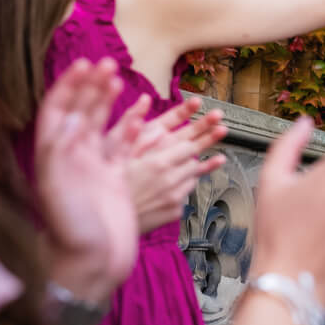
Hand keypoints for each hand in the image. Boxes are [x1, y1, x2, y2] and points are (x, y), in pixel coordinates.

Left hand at [33, 59, 140, 300]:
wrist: (92, 264)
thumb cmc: (71, 231)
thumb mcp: (58, 189)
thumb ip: (61, 153)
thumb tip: (67, 119)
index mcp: (54, 158)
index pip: (58, 111)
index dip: (68, 86)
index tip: (83, 65)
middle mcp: (72, 159)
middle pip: (81, 112)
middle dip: (92, 86)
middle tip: (108, 63)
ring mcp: (94, 169)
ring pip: (103, 126)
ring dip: (110, 102)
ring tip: (120, 79)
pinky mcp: (114, 181)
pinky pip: (123, 148)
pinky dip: (130, 129)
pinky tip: (140, 115)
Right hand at [114, 96, 228, 233]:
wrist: (102, 223)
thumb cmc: (102, 182)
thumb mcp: (112, 149)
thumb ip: (132, 125)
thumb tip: (144, 100)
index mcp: (157, 162)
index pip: (188, 142)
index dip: (202, 128)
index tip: (216, 118)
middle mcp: (169, 180)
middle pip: (195, 157)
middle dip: (207, 141)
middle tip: (222, 129)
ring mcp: (174, 197)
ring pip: (193, 176)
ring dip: (192, 165)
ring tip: (209, 154)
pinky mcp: (174, 211)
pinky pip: (185, 194)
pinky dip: (182, 185)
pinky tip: (176, 180)